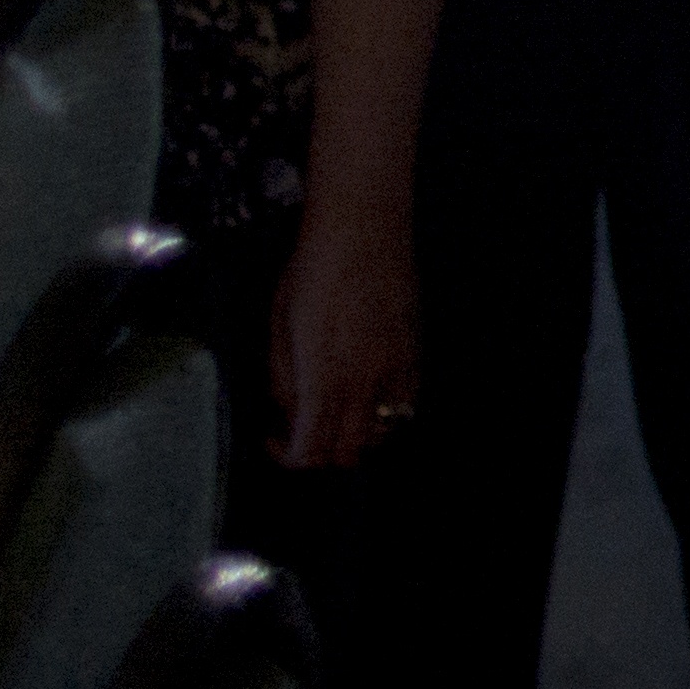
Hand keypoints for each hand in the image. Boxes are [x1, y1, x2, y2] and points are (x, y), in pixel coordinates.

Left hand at [267, 209, 419, 468]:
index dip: (287, 456)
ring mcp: (396, 371)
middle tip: (301, 433)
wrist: (364, 232)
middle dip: (320, 454)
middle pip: (347, 453)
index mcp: (323, 379)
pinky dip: (386, 416)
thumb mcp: (280, 328)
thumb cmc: (313, 273)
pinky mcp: (415, 355)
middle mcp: (364, 384)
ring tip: (336, 417)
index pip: (310, 450)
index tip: (274, 439)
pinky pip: (407, 406)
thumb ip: (284, 379)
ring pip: (382, 435)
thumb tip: (289, 411)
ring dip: (356, 438)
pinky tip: (368, 397)